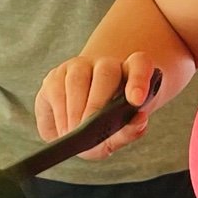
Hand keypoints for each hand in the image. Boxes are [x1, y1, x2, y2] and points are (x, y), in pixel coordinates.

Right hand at [35, 51, 158, 154]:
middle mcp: (106, 65)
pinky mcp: (56, 75)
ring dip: (75, 109)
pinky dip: (60, 113)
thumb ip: (131, 130)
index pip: (141, 64)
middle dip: (97, 102)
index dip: (139, 80)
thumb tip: (138, 120)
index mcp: (132, 73)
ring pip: (77, 79)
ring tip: (75, 132)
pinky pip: (56, 89)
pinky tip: (64, 128)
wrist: (80, 125)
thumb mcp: (121, 133)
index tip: (136, 101)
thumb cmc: (108, 126)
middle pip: (106, 72)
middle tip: (90, 126)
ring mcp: (79, 66)